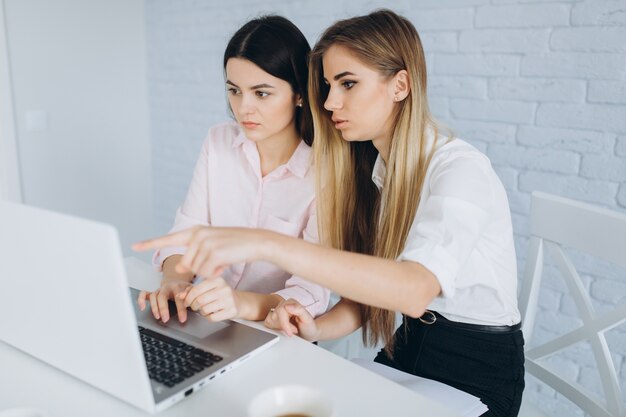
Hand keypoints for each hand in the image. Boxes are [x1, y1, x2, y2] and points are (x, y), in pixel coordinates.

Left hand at [133, 226, 268, 278]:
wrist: (256, 241)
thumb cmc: (235, 245)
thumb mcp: (211, 248)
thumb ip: (194, 255)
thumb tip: (180, 267)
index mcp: (195, 231)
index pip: (168, 238)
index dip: (150, 243)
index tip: (134, 245)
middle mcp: (197, 235)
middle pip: (187, 264)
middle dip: (200, 268)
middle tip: (217, 261)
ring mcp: (205, 243)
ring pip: (196, 270)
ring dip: (209, 271)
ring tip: (223, 260)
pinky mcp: (214, 253)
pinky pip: (206, 273)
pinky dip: (215, 273)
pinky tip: (225, 264)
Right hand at [137, 278, 191, 322]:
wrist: (178, 281)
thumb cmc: (185, 289)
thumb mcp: (192, 290)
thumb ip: (191, 295)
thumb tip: (191, 301)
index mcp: (178, 286)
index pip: (178, 297)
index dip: (181, 309)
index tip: (182, 319)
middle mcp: (166, 287)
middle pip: (162, 296)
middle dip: (163, 308)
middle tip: (166, 320)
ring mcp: (159, 290)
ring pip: (153, 296)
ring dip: (154, 307)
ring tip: (158, 317)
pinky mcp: (152, 292)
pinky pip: (144, 294)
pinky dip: (141, 300)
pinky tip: (142, 308)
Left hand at [178, 277, 240, 321]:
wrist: (240, 302)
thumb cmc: (221, 295)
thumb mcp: (208, 289)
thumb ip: (193, 290)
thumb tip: (180, 295)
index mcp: (217, 280)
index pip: (196, 290)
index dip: (188, 298)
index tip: (187, 302)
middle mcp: (224, 288)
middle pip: (200, 300)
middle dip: (194, 306)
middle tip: (195, 307)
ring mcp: (229, 300)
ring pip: (205, 309)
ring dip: (202, 312)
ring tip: (205, 309)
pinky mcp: (231, 311)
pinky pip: (212, 317)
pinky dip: (208, 317)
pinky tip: (212, 313)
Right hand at [264, 298, 319, 340]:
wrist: (309, 331)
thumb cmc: (309, 326)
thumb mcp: (308, 319)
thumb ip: (299, 310)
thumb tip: (287, 306)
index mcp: (291, 302)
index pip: (280, 311)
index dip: (284, 324)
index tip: (290, 332)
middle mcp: (284, 304)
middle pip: (274, 316)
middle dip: (283, 326)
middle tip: (294, 330)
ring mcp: (278, 311)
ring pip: (270, 320)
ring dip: (279, 328)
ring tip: (290, 329)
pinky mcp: (275, 317)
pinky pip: (268, 323)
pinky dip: (276, 329)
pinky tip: (284, 329)